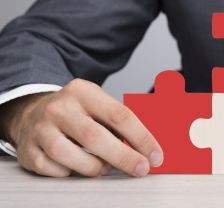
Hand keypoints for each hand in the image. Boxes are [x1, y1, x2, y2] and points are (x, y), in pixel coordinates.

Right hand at [0, 78, 162, 176]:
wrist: (31, 112)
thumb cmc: (75, 112)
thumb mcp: (97, 104)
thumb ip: (119, 122)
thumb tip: (149, 147)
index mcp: (83, 92)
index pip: (119, 115)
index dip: (141, 137)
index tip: (155, 155)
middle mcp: (60, 108)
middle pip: (94, 136)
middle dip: (123, 157)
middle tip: (140, 168)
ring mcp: (40, 129)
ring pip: (68, 154)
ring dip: (93, 166)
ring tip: (104, 168)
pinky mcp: (27, 150)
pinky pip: (51, 168)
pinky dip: (68, 172)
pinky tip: (76, 167)